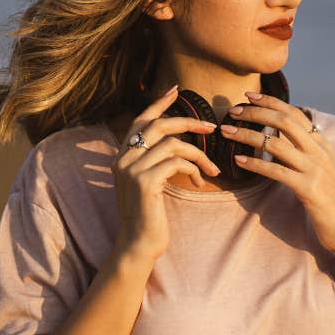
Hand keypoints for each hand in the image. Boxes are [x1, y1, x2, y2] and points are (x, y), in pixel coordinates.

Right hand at [112, 85, 221, 261]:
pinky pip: (176, 162)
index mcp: (122, 156)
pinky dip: (194, 169)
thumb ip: (156, 162)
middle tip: (211, 128)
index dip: (158, 104)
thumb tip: (179, 145)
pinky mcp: (145, 182)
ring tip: (212, 170)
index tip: (176, 90)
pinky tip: (200, 182)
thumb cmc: (149, 215)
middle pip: (159, 126)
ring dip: (199, 156)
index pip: (140, 121)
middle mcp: (123, 159)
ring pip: (174, 145)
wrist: (138, 244)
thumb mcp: (149, 183)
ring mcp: (132, 170)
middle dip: (188, 122)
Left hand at [221, 92, 334, 260]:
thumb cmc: (329, 200)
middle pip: (284, 121)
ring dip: (247, 135)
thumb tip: (279, 136)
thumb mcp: (320, 168)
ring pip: (276, 143)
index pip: (294, 113)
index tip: (248, 96)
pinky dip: (255, 164)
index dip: (270, 102)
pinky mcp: (308, 188)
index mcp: (321, 143)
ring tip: (227, 132)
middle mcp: (319, 151)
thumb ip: (303, 151)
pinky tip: (239, 161)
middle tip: (232, 111)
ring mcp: (315, 169)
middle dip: (255, 112)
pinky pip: (276, 171)